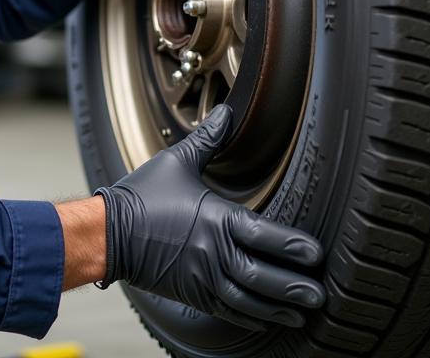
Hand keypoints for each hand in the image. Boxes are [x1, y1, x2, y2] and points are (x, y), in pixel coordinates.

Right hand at [95, 105, 325, 330]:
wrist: (108, 233)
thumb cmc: (141, 196)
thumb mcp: (176, 161)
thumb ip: (208, 139)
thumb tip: (226, 112)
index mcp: (215, 219)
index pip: (265, 236)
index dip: (293, 247)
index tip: (315, 253)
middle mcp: (213, 253)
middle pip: (263, 276)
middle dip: (295, 286)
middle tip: (321, 293)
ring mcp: (203, 278)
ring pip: (250, 300)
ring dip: (279, 307)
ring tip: (303, 311)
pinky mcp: (193, 294)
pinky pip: (230, 311)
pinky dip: (253, 317)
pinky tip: (269, 318)